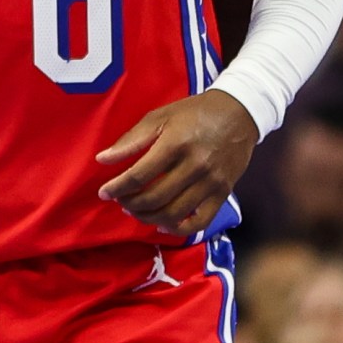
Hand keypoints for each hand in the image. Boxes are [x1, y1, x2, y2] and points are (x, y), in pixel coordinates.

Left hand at [94, 92, 256, 236]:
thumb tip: (102, 159)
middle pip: (155, 198)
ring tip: (136, 211)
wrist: (239, 113)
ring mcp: (211, 182)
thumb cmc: (194, 113)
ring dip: (148, 217)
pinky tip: (162, 224)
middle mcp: (195, 166)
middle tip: (120, 201)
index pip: (140, 175)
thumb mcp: (160, 117)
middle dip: (130, 204)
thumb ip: (131, 140)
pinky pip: (200, 221)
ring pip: (174, 213)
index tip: (104, 192)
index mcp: (176, 144)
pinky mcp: (223, 193)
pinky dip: (178, 228)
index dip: (118, 187)